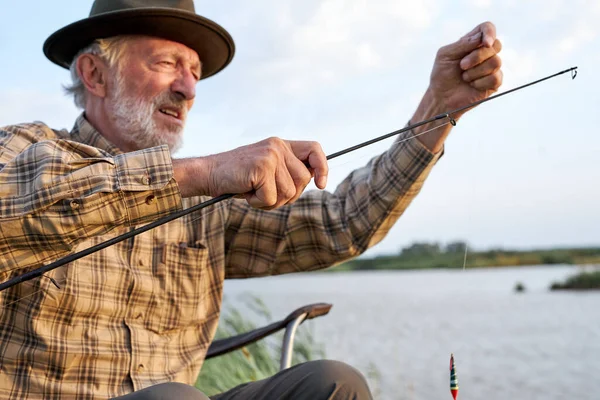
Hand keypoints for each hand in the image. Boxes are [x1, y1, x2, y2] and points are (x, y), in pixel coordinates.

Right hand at [203, 138, 327, 208]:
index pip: (314, 149)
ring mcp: (271, 156)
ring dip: (271, 200)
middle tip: (265, 192)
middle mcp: (278, 147)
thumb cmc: (238, 178)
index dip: (322, 167)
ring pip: (289, 193)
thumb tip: (316, 180)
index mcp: (281, 145)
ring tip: (253, 191)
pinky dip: (259, 202)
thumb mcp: (267, 171)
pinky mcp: (262, 167)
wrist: (208, 173)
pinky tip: (246, 192)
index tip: (321, 184)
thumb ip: (288, 173)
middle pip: (304, 180)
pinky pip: (272, 198)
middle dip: (288, 195)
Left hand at [428, 21, 502, 117]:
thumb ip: (462, 44)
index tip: (485, 43)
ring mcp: (491, 67)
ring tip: (464, 77)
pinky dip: (480, 82)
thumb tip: (482, 38)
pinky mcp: (494, 82)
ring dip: (476, 71)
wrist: (441, 98)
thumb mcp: (446, 55)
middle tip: (462, 66)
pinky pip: (495, 77)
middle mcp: (485, 53)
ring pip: (496, 62)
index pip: (487, 28)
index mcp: (473, 42)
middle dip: (477, 56)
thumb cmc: (442, 75)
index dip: (490, 32)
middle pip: (495, 45)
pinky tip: (472, 85)